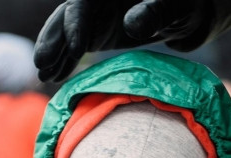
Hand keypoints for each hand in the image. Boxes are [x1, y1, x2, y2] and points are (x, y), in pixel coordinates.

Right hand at [33, 0, 210, 81]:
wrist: (188, 14)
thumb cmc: (185, 5)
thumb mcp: (174, 7)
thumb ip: (153, 13)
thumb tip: (129, 24)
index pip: (82, 3)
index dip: (76, 24)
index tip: (78, 49)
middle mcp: (97, 0)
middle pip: (67, 17)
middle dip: (53, 40)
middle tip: (42, 63)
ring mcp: (95, 16)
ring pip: (66, 32)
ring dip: (53, 54)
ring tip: (43, 75)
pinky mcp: (98, 32)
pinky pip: (75, 46)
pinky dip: (65, 61)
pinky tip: (54, 77)